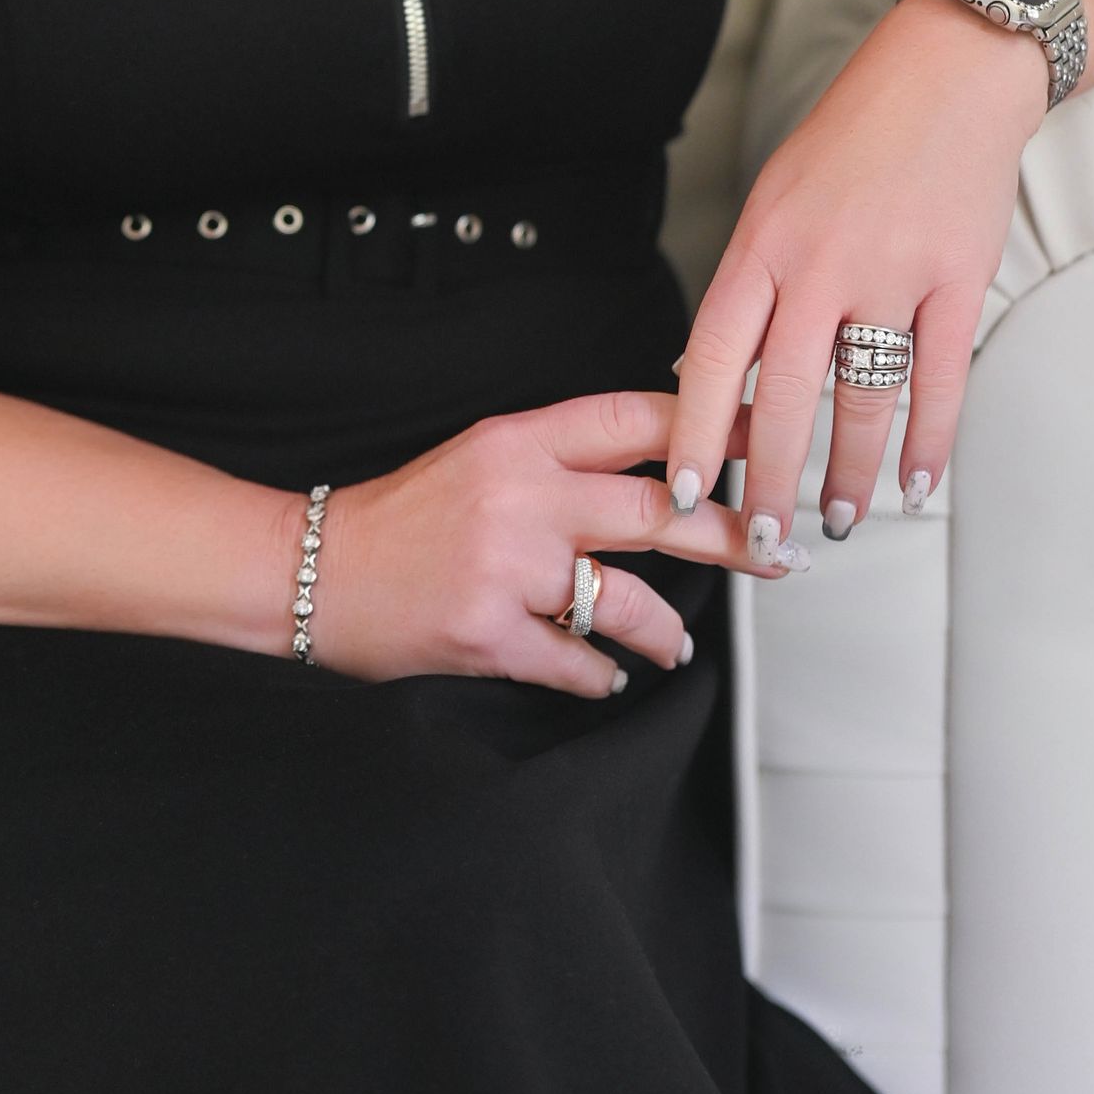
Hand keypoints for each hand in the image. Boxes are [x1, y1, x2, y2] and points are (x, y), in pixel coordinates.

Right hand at [305, 387, 801, 699]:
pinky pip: (579, 663)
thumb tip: (658, 464)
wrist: (316, 570)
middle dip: (733, 536)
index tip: (763, 436)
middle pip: (659, 509)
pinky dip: (600, 675)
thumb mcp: (482, 457)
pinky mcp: (489, 634)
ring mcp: (507, 567)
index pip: (634, 418)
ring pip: (629, 600)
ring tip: (674, 644)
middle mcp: (520, 495)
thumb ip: (560, 457)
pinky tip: (604, 675)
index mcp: (519, 440)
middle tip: (778, 552)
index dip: (709, 426)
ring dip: (665, 632)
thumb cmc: (407, 517)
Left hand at [665, 0, 1045, 559]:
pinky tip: (918, 485)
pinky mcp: (955, 281)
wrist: (945, 78)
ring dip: (846, 475)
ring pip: (861, 403)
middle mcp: (818, 265)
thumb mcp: (772, 200)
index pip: (710, 358)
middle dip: (768, 482)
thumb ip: (747, 285)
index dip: (695, 435)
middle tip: (762, 540)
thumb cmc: (851, 141)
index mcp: (761, 246)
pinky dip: (929, 444)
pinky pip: (938, 381)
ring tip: (836, 520)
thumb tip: (702, 370)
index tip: (686, 493)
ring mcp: (890, 275)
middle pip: (782, 399)